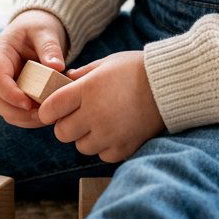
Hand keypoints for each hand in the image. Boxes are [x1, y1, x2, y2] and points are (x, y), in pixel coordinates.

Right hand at [0, 9, 70, 127]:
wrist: (34, 29)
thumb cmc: (37, 27)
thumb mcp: (44, 31)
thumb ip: (49, 47)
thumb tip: (57, 67)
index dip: (10, 94)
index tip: (28, 103)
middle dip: (17, 111)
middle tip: (42, 115)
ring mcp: (1, 86)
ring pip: (4, 110)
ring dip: (23, 118)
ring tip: (47, 117)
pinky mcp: (11, 94)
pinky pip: (15, 111)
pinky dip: (28, 118)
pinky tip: (46, 116)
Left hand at [37, 50, 165, 163]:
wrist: (169, 86)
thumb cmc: (136, 69)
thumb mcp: (106, 63)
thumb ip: (82, 74)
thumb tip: (63, 81)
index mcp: (87, 90)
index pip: (50, 109)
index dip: (48, 110)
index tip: (54, 109)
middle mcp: (94, 114)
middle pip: (62, 133)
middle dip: (67, 124)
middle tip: (80, 115)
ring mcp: (109, 134)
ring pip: (81, 146)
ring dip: (86, 137)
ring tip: (101, 122)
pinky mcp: (123, 148)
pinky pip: (102, 155)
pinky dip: (105, 147)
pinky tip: (115, 131)